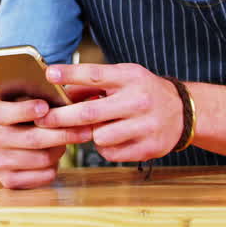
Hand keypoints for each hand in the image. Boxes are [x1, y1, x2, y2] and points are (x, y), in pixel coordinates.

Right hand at [0, 97, 91, 188]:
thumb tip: (64, 97)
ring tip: (71, 139)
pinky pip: (44, 175)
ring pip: (42, 159)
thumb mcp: (13, 99)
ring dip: (61, 149)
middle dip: (62, 133)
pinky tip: (56, 154)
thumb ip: (32, 96)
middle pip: (32, 139)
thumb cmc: (11, 114)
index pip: (7, 113)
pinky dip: (56, 165)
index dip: (26, 110)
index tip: (45, 106)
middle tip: (85, 128)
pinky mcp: (8, 181)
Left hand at [38, 63, 184, 162]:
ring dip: (89, 135)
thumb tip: (59, 90)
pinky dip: (105, 148)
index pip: (95, 75)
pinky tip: (113, 138)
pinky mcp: (149, 147)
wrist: (183, 111)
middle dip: (61, 117)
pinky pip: (112, 153)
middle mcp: (138, 100)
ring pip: (99, 137)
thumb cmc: (143, 92)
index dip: (70, 74)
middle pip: (90, 112)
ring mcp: (145, 125)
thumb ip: (92, 84)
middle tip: (42, 119)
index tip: (49, 73)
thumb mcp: (122, 78)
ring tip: (95, 128)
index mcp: (129, 78)